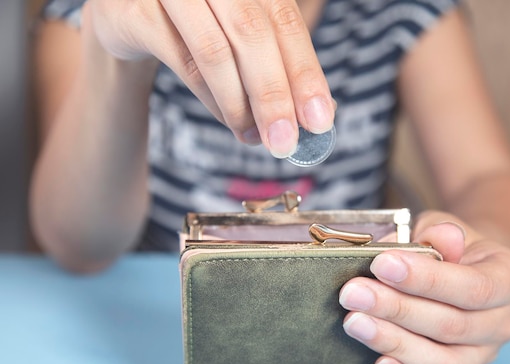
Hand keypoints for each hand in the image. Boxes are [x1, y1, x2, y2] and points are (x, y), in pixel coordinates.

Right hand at [84, 0, 333, 156]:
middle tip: (286, 143)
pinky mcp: (137, 10)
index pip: (286, 22)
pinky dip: (210, 99)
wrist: (127, 7)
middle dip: (275, 96)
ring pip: (216, 51)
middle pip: (254, 34)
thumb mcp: (243, 36)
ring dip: (240, 105)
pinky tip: (228, 120)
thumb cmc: (197, 24)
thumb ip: (279, 67)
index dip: (305, 73)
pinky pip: (183, 62)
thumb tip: (319, 117)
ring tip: (254, 137)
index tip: (320, 120)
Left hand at [339, 210, 509, 363]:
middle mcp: (503, 324)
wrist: (459, 269)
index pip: (474, 287)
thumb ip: (440, 232)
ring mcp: (482, 357)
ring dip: (394, 343)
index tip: (382, 264)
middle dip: (397, 308)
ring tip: (355, 322)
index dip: (428, 279)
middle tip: (353, 293)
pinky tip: (379, 363)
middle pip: (452, 327)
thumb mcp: (445, 226)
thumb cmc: (448, 247)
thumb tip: (441, 237)